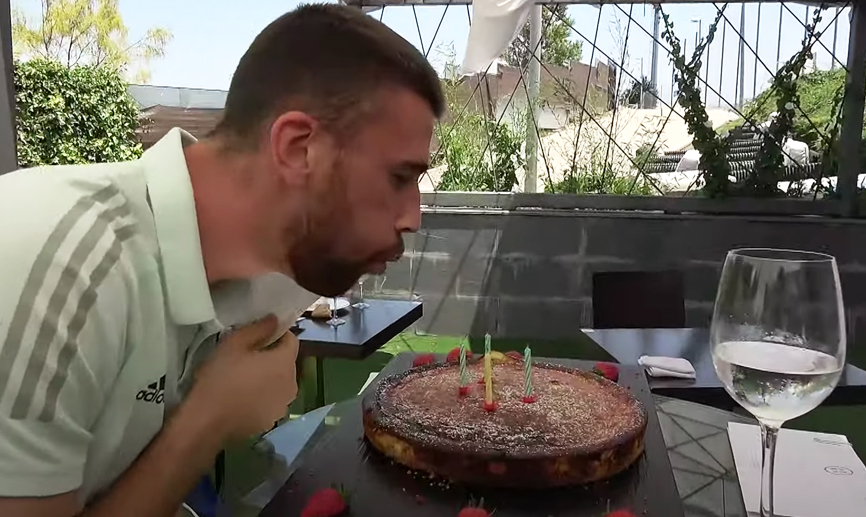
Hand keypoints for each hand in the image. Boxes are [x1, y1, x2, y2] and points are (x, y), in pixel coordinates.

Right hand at [182, 315, 299, 442]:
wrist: (206, 421)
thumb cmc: (220, 377)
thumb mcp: (234, 343)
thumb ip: (259, 328)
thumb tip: (275, 320)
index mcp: (285, 363)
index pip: (292, 340)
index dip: (277, 335)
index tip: (258, 337)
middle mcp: (292, 385)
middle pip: (287, 363)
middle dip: (272, 357)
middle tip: (247, 356)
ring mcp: (283, 406)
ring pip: (280, 383)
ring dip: (269, 377)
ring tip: (244, 378)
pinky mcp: (271, 421)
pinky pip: (272, 401)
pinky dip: (263, 396)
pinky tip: (243, 397)